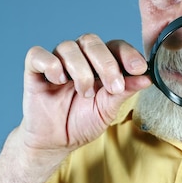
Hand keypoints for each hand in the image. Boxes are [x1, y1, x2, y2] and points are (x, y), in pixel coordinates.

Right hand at [20, 34, 151, 154]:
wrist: (57, 141)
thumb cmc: (83, 122)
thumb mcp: (109, 109)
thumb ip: (125, 91)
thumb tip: (146, 77)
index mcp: (101, 65)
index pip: (115, 46)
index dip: (127, 54)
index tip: (138, 69)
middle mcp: (80, 58)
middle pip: (92, 41)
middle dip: (106, 64)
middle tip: (113, 87)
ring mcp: (57, 63)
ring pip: (68, 47)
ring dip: (81, 70)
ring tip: (84, 93)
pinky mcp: (34, 70)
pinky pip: (38, 54)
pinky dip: (51, 65)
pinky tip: (59, 81)